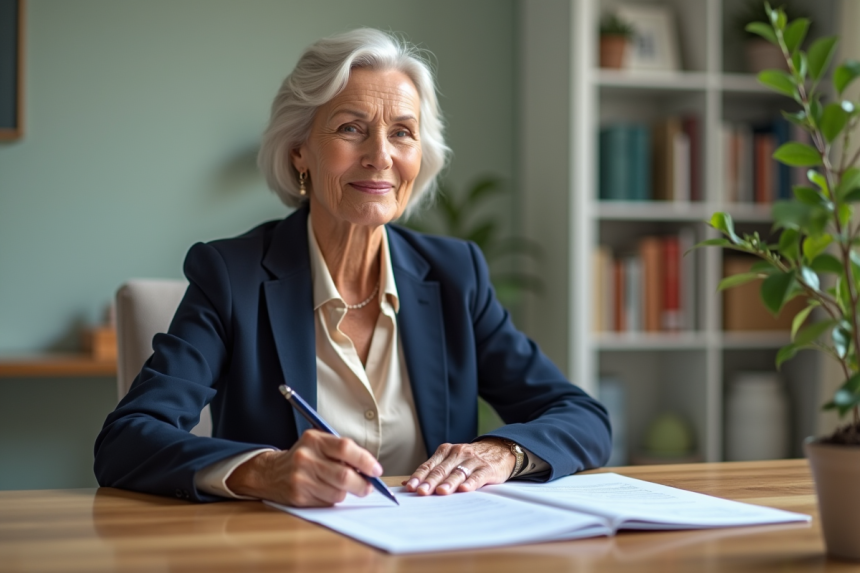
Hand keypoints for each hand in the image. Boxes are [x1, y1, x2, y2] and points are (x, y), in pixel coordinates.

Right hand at [225, 429, 382, 506]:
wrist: (270, 473)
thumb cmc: (304, 456)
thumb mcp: (319, 443)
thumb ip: (342, 450)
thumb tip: (370, 468)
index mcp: (314, 440)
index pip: (345, 448)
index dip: (365, 460)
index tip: (376, 470)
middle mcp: (305, 458)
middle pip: (344, 475)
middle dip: (362, 484)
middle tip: (368, 487)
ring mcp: (300, 478)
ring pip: (338, 493)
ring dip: (346, 493)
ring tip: (342, 487)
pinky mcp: (298, 496)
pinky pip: (327, 502)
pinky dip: (333, 500)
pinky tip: (325, 492)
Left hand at [402, 438, 514, 494]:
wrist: (499, 450)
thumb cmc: (469, 460)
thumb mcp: (450, 460)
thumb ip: (431, 471)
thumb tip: (406, 484)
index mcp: (446, 451)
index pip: (429, 465)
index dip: (419, 476)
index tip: (410, 487)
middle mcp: (458, 453)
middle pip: (441, 470)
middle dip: (430, 482)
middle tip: (421, 492)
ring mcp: (473, 460)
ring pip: (458, 473)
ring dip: (448, 483)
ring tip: (440, 492)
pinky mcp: (487, 469)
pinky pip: (477, 476)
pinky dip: (470, 482)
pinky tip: (464, 489)